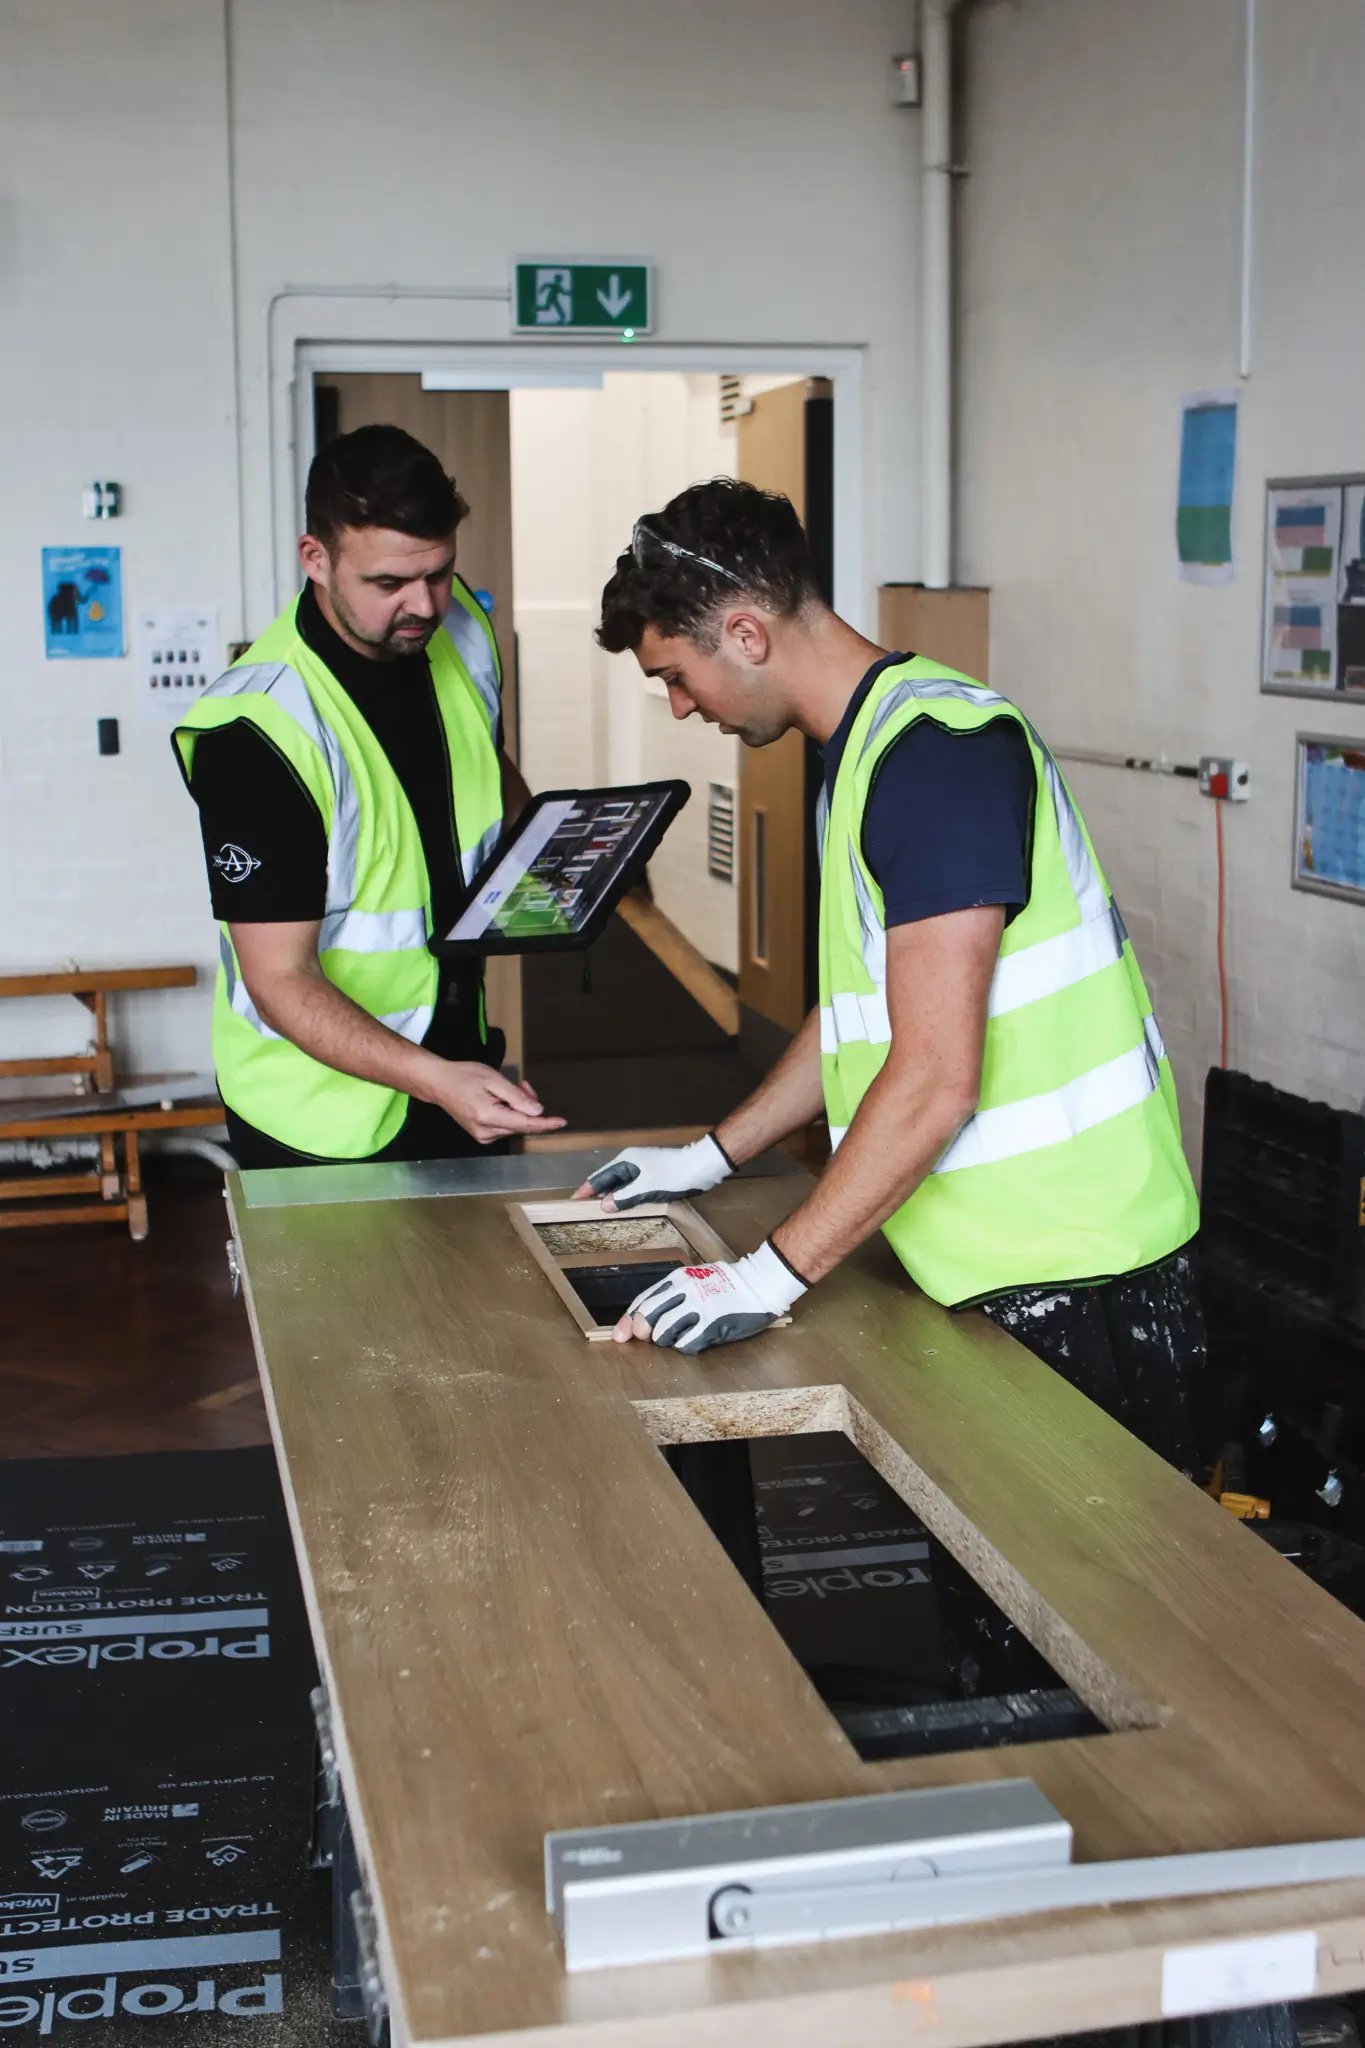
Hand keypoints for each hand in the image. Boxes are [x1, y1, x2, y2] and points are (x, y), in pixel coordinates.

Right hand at [426, 1061, 565, 1144]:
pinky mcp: (482, 1135)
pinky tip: (503, 1100)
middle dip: (529, 1106)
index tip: (562, 1122)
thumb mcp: (493, 1079)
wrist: (439, 1084)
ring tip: (511, 1088)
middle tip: (523, 1084)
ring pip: (515, 1125)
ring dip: (519, 1108)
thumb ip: (516, 1097)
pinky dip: (510, 1113)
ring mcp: (483, 1136)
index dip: (546, 1124)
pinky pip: (506, 1126)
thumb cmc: (464, 1077)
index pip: (525, 1125)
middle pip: (521, 1124)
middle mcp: (486, 1132)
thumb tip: (537, 1112)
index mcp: (489, 1117)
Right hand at [572, 1132, 732, 1209]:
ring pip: (620, 1185)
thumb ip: (624, 1197)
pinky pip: (632, 1187)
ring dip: (612, 1197)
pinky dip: (625, 1197)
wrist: (702, 1166)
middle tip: (583, 1210)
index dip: (585, 1190)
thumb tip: (603, 1205)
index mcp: (626, 1161)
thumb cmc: (674, 1175)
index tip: (572, 1202)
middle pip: (608, 1180)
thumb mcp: (647, 1188)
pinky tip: (624, 1207)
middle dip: (596, 1194)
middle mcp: (631, 1162)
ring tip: (600, 1212)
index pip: (599, 1177)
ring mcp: (642, 1168)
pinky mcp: (652, 1175)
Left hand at [613, 1239, 806, 1353]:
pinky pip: (686, 1344)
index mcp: (679, 1278)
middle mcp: (685, 1291)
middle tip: (646, 1338)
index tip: (620, 1334)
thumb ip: (674, 1294)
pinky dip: (685, 1346)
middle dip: (642, 1331)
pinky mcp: (712, 1323)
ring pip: (664, 1333)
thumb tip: (647, 1316)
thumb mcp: (696, 1278)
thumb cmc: (728, 1283)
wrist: (760, 1283)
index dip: (628, 1319)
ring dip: (666, 1340)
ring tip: (678, 1336)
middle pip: (648, 1316)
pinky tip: (694, 1341)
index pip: (644, 1300)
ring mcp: (698, 1307)